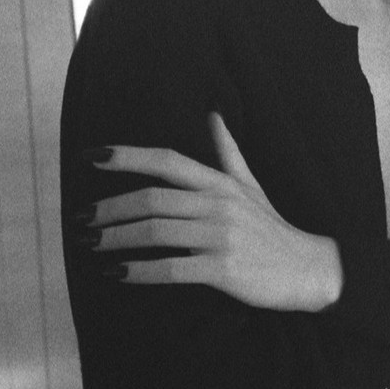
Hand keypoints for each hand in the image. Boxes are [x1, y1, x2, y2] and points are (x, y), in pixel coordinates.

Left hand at [78, 113, 342, 311]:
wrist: (308, 268)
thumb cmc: (272, 227)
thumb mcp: (251, 185)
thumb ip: (228, 151)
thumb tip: (212, 114)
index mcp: (221, 182)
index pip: (167, 160)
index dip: (127, 156)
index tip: (91, 156)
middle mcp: (218, 204)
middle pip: (152, 199)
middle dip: (109, 208)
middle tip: (81, 218)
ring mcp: (221, 237)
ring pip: (155, 232)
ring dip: (115, 239)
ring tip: (90, 245)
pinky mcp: (223, 269)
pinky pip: (171, 269)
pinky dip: (139, 272)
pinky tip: (118, 274)